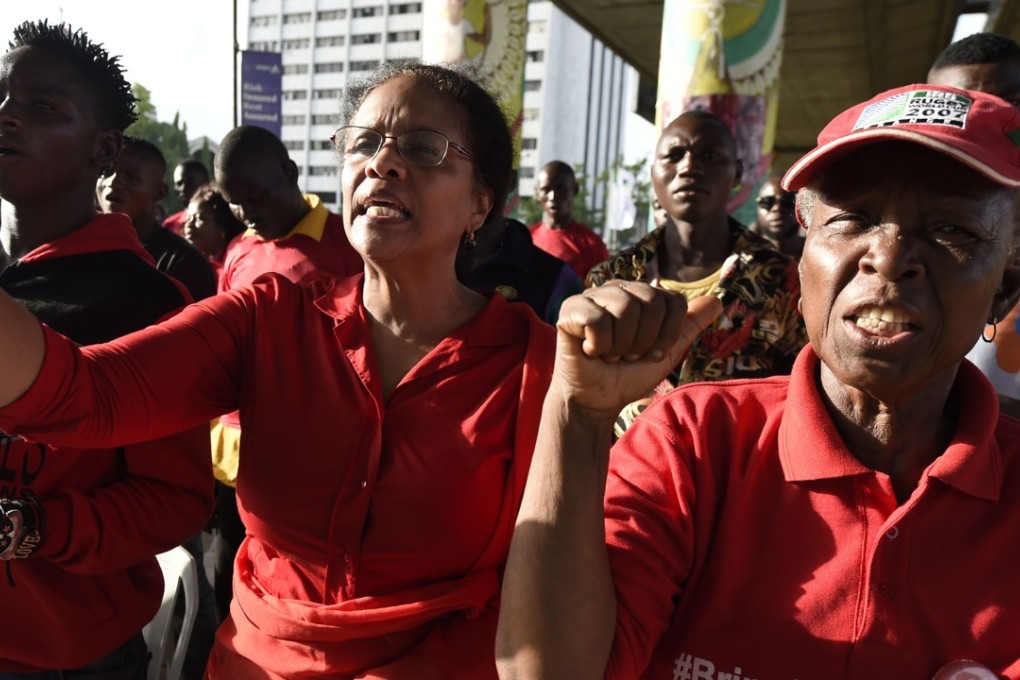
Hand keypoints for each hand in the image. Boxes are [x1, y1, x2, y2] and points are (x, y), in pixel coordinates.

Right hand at [551, 282, 721, 415]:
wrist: (596, 402)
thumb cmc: (628, 376)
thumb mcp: (666, 352)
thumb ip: (689, 325)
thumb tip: (718, 300)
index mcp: (641, 295)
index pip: (673, 300)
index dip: (668, 333)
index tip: (653, 354)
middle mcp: (618, 289)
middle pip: (650, 301)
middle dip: (644, 340)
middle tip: (628, 356)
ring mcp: (593, 296)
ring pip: (624, 308)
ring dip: (621, 345)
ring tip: (610, 355)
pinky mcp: (570, 308)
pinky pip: (597, 319)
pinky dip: (599, 345)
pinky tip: (591, 351)